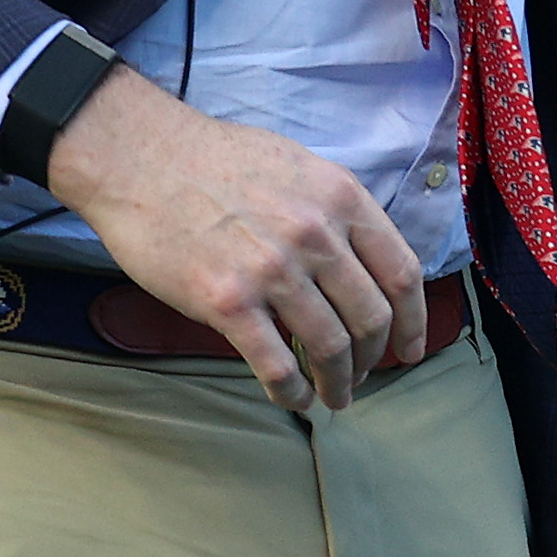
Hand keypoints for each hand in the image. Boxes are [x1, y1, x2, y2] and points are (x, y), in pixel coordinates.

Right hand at [45, 66, 418, 412]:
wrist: (142, 158)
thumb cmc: (217, 160)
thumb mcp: (300, 167)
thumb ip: (336, 211)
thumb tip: (362, 260)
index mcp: (341, 198)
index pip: (401, 272)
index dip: (414, 320)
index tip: (411, 347)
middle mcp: (316, 235)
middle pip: (371, 317)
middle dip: (373, 358)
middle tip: (365, 376)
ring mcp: (273, 270)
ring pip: (329, 346)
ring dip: (338, 382)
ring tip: (334, 396)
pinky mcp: (228, 301)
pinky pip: (275, 363)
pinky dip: (292, 390)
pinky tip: (293, 397)